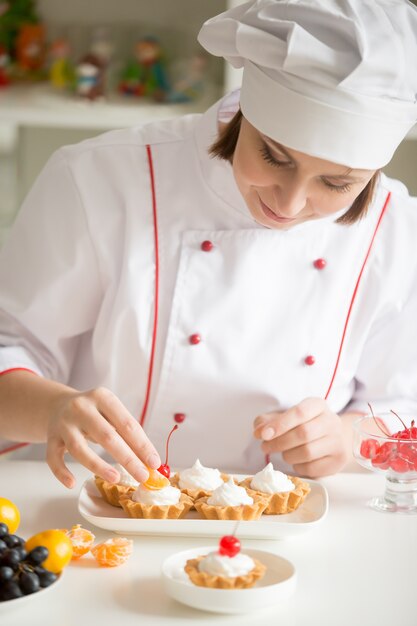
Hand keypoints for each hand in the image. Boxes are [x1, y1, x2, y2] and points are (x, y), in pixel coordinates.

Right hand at [46, 387, 160, 488]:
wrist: (58, 405)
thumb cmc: (94, 414)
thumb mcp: (111, 413)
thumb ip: (128, 434)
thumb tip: (150, 462)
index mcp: (102, 397)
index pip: (127, 424)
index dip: (142, 445)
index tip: (154, 463)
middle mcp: (81, 407)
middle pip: (107, 436)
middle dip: (128, 458)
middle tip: (143, 476)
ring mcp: (64, 423)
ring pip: (79, 448)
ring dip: (98, 465)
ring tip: (117, 478)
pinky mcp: (51, 437)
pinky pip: (53, 458)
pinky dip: (61, 472)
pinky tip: (72, 483)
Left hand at [253, 397, 348, 477]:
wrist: (334, 438)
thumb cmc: (305, 425)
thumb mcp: (287, 417)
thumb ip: (269, 421)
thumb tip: (258, 430)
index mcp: (318, 405)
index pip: (299, 412)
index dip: (279, 424)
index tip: (263, 434)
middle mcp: (332, 421)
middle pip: (303, 434)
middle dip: (279, 442)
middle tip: (265, 447)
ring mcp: (338, 441)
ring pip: (307, 452)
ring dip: (287, 456)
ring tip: (283, 453)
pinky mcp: (338, 460)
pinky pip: (312, 468)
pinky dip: (298, 467)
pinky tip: (296, 461)